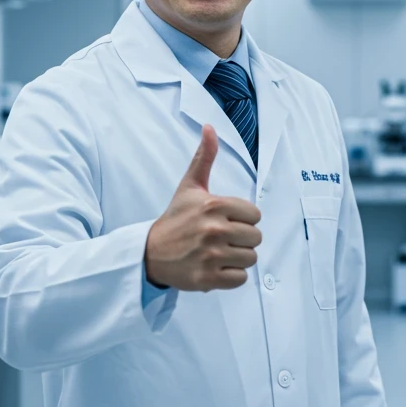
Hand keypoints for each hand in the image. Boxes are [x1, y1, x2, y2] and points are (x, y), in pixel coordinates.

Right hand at [145, 125, 261, 291]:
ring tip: (219, 253)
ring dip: (238, 258)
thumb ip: (204, 157)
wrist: (149, 253)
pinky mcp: (207, 279)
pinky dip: (231, 276)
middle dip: (242, 240)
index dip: (244, 219)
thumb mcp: (189, 186)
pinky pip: (240, 279)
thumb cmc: (175, 218)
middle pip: (256, 238)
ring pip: (250, 259)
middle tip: (222, 239)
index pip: (255, 215)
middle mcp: (214, 230)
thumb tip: (210, 127)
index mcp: (214, 206)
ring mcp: (210, 256)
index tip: (226, 221)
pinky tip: (216, 268)